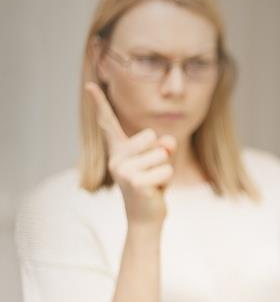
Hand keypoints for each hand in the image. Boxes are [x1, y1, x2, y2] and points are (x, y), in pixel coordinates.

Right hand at [85, 82, 175, 225]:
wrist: (145, 216)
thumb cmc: (152, 185)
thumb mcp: (160, 161)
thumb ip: (165, 147)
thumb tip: (168, 144)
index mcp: (119, 150)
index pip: (108, 123)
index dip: (100, 103)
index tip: (90, 85)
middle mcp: (116, 158)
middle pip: (152, 136)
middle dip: (161, 153)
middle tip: (152, 172)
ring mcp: (122, 170)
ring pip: (162, 154)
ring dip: (165, 169)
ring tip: (153, 181)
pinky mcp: (134, 182)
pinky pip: (166, 170)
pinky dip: (167, 180)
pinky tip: (155, 191)